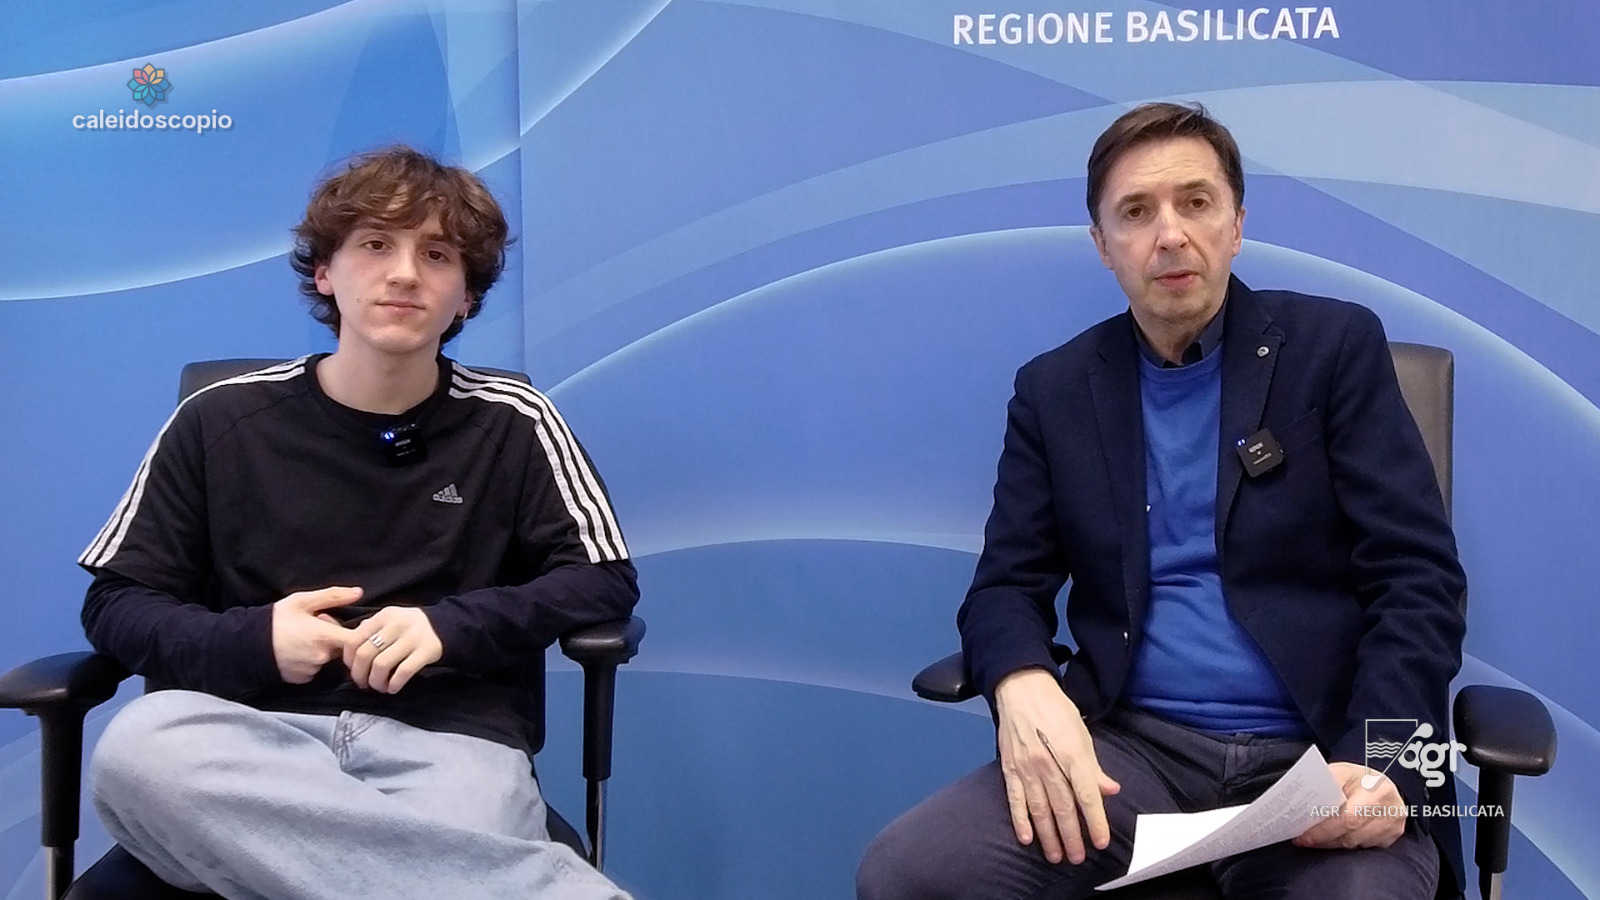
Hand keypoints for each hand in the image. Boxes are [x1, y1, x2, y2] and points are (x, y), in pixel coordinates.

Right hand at [271, 586, 364, 683]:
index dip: (356, 632)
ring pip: (328, 658)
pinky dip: (312, 659)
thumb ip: (333, 596)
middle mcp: (321, 656)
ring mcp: (312, 670)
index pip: (356, 639)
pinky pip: (317, 669)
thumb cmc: (275, 620)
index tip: (349, 625)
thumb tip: (358, 592)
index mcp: (324, 636)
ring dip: (323, 648)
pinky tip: (299, 650)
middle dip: (335, 636)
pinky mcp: (303, 679)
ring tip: (304, 637)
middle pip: (343, 648)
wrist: (246, 644)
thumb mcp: (302, 601)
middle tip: (318, 626)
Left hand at [343, 606, 442, 693]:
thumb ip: (369, 630)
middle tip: (363, 683)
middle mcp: (396, 624)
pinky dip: (394, 684)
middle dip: (360, 674)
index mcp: (383, 616)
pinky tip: (393, 688)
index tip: (353, 669)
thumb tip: (347, 648)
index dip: (349, 660)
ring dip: (376, 682)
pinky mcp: (426, 651)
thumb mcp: (389, 620)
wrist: (446, 626)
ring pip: (382, 665)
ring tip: (379, 687)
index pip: (354, 639)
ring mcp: (412, 637)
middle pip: (365, 654)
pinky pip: (403, 672)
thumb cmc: (410, 627)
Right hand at [994, 668, 1120, 863]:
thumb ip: (1093, 767)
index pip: (1086, 794)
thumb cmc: (1056, 710)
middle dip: (1072, 836)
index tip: (1101, 841)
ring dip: (1049, 836)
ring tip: (1056, 856)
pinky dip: (1020, 820)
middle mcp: (1049, 764)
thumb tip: (1110, 790)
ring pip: (1040, 809)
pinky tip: (1027, 838)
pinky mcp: (1009, 767)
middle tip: (1078, 858)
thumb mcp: (1082, 734)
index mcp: (1072, 753)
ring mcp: (1026, 767)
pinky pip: (1015, 799)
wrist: (1021, 689)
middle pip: (1063, 807)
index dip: (1096, 821)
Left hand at [1295, 763, 1408, 849]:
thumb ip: (1325, 785)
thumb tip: (1302, 799)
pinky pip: (1364, 848)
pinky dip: (1347, 844)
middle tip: (1305, 840)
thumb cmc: (1358, 778)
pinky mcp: (1394, 836)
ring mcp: (1394, 826)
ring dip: (1334, 844)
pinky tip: (1336, 838)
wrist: (1383, 784)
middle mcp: (1390, 810)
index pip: (1347, 819)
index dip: (1324, 831)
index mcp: (1376, 791)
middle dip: (1324, 839)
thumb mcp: (1342, 772)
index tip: (1304, 837)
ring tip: (1317, 839)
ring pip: (1356, 845)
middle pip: (1352, 836)